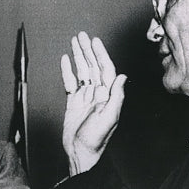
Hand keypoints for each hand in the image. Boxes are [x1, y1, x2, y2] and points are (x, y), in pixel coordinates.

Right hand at [61, 31, 126, 174]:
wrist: (81, 153)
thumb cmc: (97, 139)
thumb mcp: (109, 117)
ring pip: (82, 71)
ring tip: (74, 42)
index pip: (105, 69)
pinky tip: (65, 60)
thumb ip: (116, 96)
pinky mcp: (73, 102)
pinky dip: (67, 71)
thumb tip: (122, 76)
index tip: (94, 42)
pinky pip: (70, 82)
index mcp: (108, 95)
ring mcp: (85, 97)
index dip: (100, 54)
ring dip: (78, 56)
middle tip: (81, 35)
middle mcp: (98, 93)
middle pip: (92, 66)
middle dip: (87, 50)